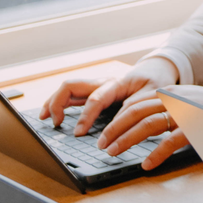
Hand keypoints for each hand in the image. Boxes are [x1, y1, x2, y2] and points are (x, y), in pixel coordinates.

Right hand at [39, 57, 178, 134]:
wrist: (158, 69)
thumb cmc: (156, 81)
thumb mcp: (152, 94)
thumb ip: (135, 106)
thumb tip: (117, 124)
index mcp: (116, 83)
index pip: (94, 98)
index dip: (85, 117)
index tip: (78, 133)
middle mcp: (102, 82)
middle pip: (71, 86)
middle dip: (57, 103)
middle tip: (54, 123)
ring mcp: (96, 85)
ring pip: (68, 88)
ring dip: (54, 102)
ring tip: (44, 118)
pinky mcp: (95, 90)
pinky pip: (73, 94)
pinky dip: (61, 103)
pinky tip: (55, 115)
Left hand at [97, 85, 202, 170]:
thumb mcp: (192, 103)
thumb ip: (172, 110)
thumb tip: (150, 125)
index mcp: (173, 92)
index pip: (137, 102)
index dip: (118, 117)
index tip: (107, 131)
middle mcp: (176, 98)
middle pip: (135, 111)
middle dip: (115, 128)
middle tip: (103, 144)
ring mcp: (186, 111)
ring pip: (147, 124)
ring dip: (126, 139)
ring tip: (114, 152)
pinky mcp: (197, 126)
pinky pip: (170, 140)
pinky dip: (156, 153)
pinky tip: (147, 164)